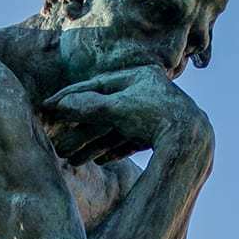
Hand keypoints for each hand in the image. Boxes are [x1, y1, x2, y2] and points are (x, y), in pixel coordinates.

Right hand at [40, 65, 211, 166]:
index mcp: (138, 76)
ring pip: (114, 129)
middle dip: (78, 130)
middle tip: (56, 141)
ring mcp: (153, 114)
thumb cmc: (154, 116)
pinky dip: (114, 150)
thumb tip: (60, 105)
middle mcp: (146, 92)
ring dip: (92, 145)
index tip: (49, 106)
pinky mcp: (159, 134)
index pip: (96, 85)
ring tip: (72, 159)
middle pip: (103, 111)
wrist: (190, 139)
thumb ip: (88, 107)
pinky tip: (101, 162)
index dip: (71, 96)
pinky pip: (129, 141)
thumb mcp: (117, 108)